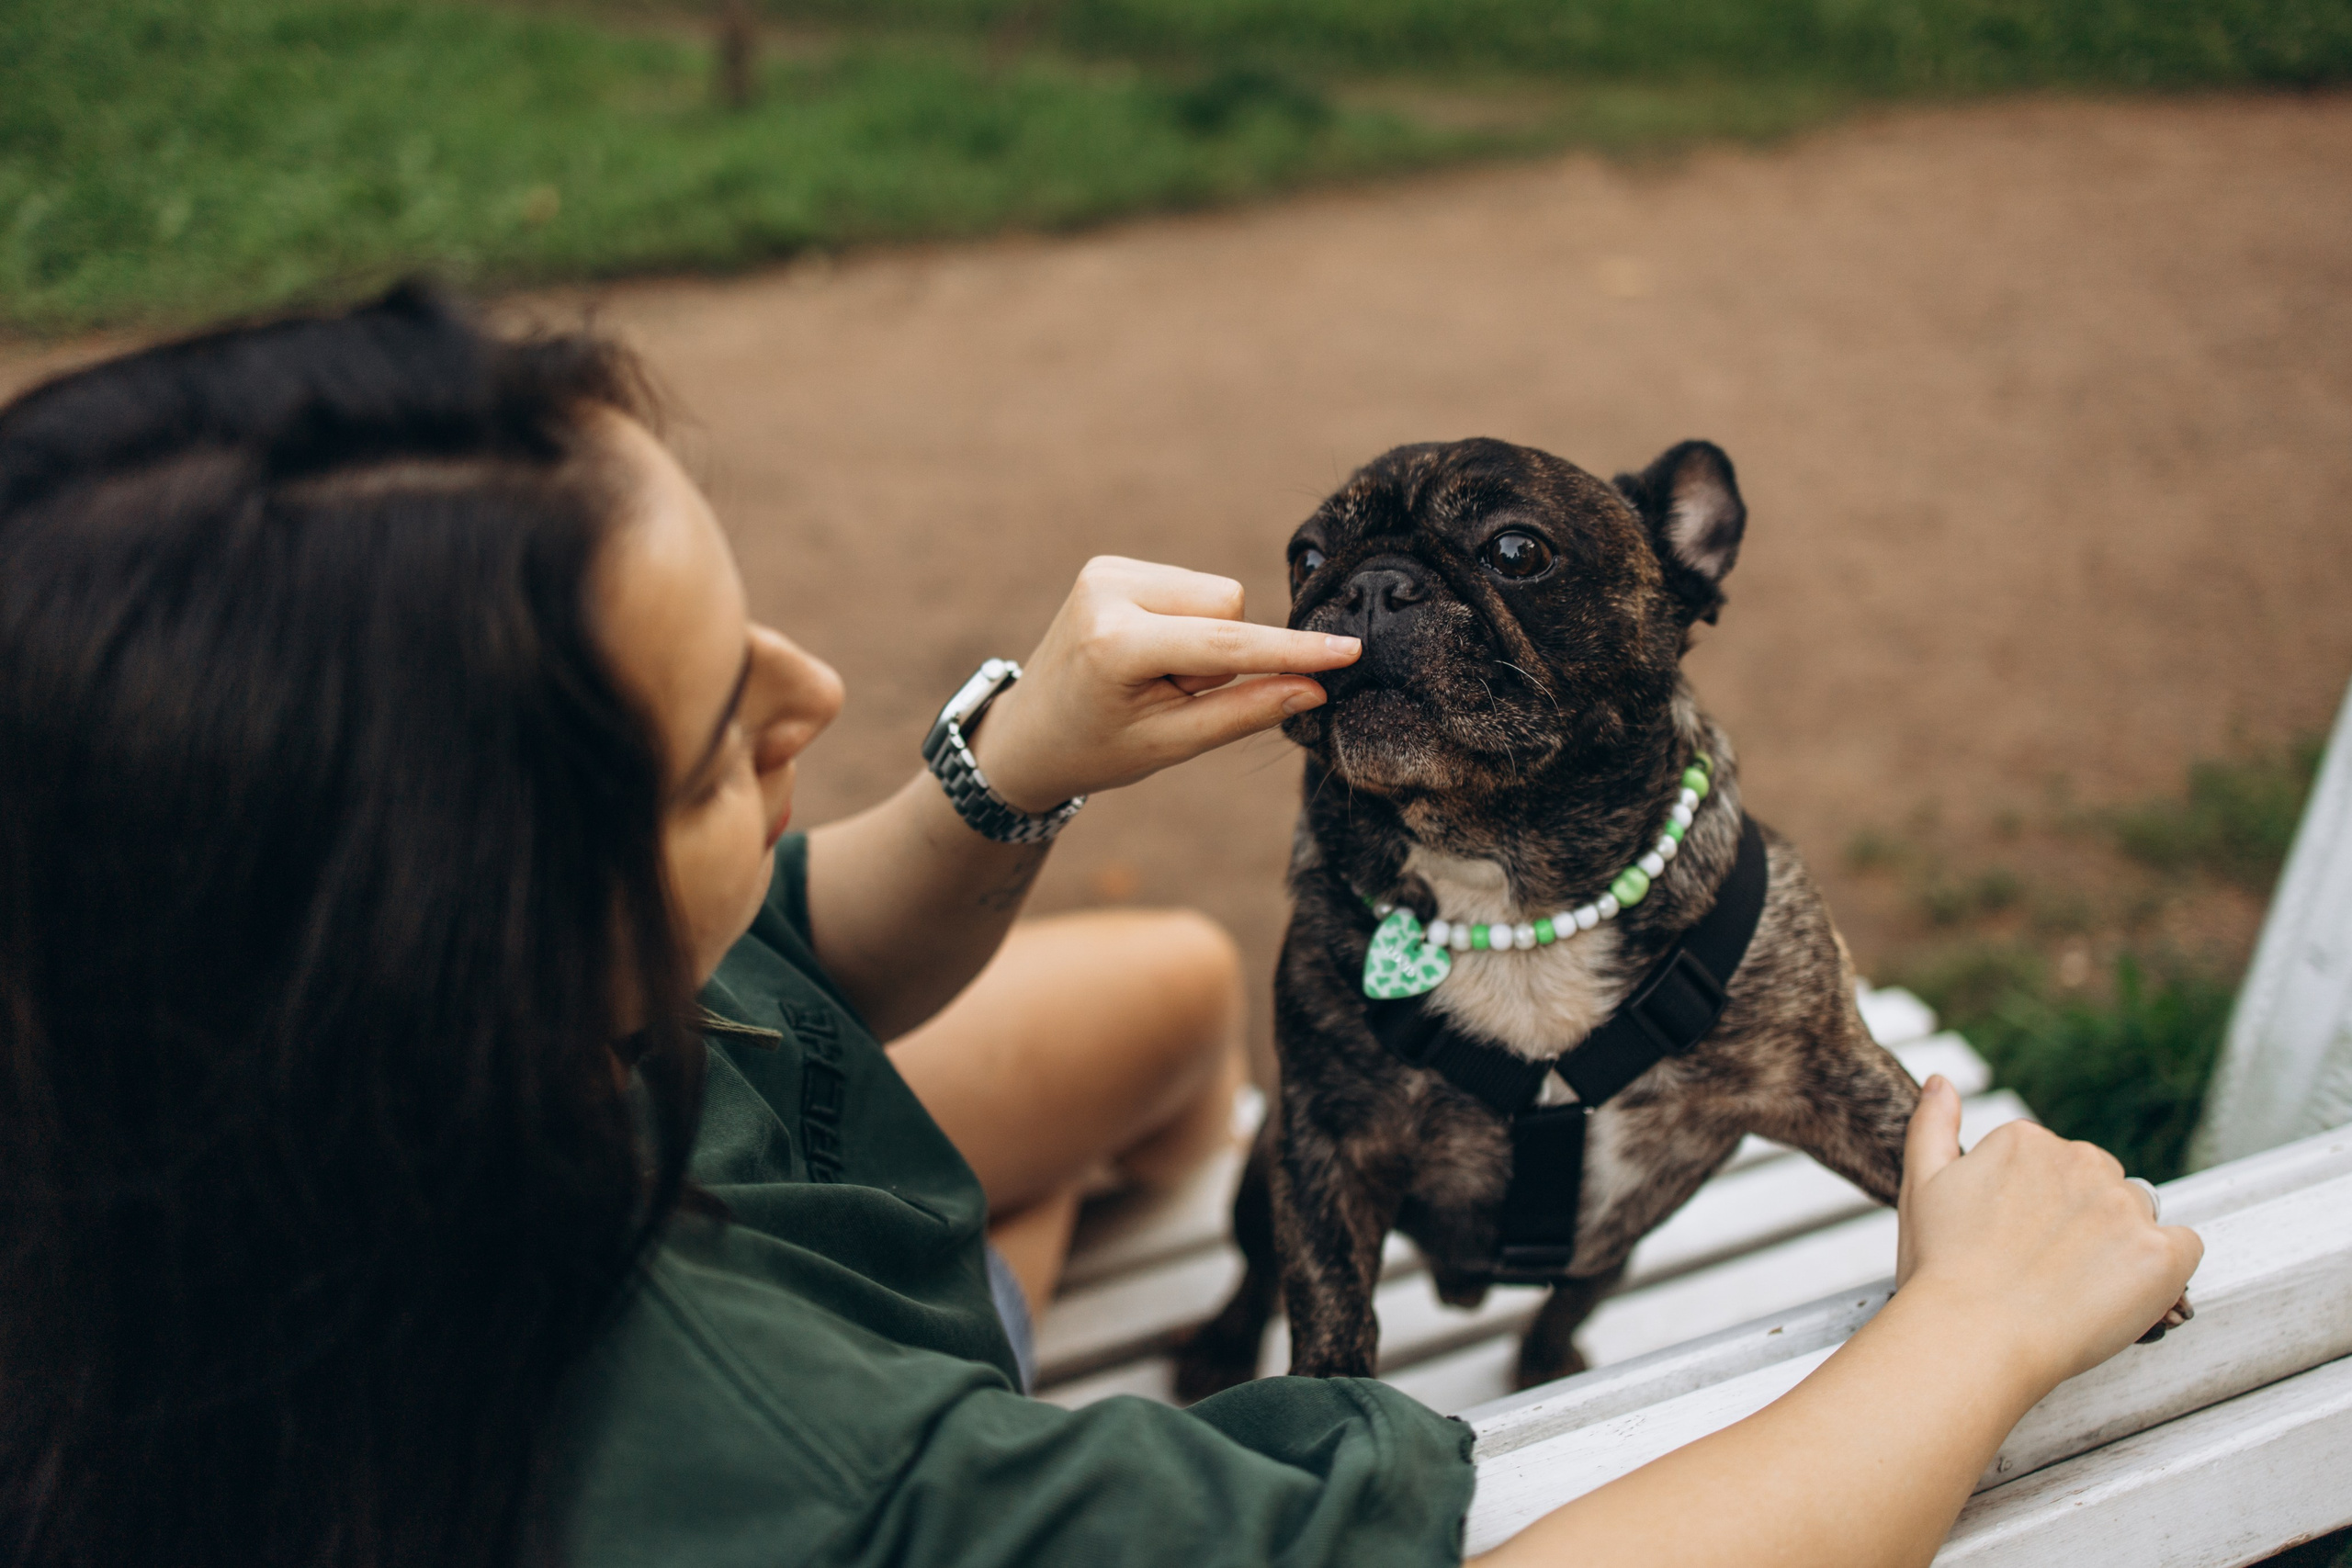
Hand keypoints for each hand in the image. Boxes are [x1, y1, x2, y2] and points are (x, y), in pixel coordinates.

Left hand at [967, 556, 1359, 811]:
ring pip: (1216, 594)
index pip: (1226, 645)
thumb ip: (1244, 712)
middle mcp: (1108, 590)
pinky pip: (1192, 587)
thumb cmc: (1097, 750)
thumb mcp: (1171, 745)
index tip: (1348, 650)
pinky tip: (1144, 654)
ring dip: (1203, 640)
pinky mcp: (1111, 564)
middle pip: (1228, 605)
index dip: (1293, 650)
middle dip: (1221, 655)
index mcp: (1115, 644)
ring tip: (1154, 676)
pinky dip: (1185, 625)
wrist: (1028, 734)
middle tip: (1170, 695)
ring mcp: (1106, 569)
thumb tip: (1315, 687)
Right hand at [1894, 1076, 2202, 1392]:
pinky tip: (2125, 1296)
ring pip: (2140, 1217)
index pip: (2054, 1165)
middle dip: (2084, 1223)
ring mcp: (2123, 1205)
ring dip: (2122, 1247)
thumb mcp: (1921, 1186)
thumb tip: (1945, 1082)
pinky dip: (2165, 1273)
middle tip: (2047, 1272)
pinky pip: (2184, 1250)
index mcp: (2024, 1140)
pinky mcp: (2161, 1252)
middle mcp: (2079, 1159)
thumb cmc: (1942, 1271)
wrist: (1972, 1338)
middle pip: (2101, 1186)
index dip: (2038, 1210)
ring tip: (2079, 1292)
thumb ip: (1934, 1126)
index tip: (2018, 1244)